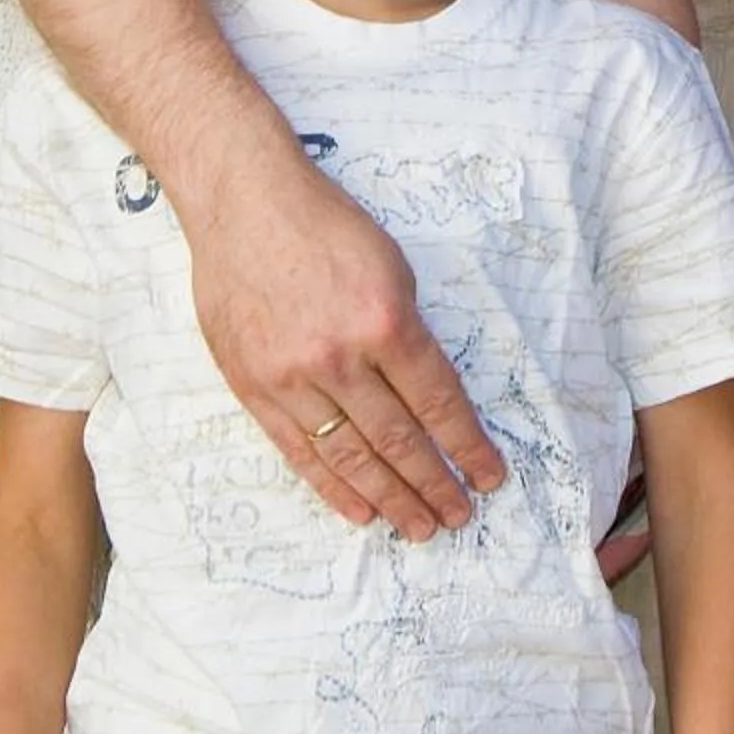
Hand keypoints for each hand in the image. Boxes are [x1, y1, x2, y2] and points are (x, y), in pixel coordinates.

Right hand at [186, 151, 505, 533]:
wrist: (244, 206)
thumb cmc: (326, 227)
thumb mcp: (392, 266)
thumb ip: (407, 333)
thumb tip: (426, 396)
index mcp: (384, 321)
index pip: (437, 401)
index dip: (467, 446)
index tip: (488, 477)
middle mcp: (339, 357)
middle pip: (397, 439)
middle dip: (433, 484)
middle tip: (458, 517)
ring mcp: (292, 378)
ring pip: (350, 456)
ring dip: (390, 497)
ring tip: (419, 527)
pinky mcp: (254, 389)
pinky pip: (299, 452)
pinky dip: (332, 487)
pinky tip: (361, 511)